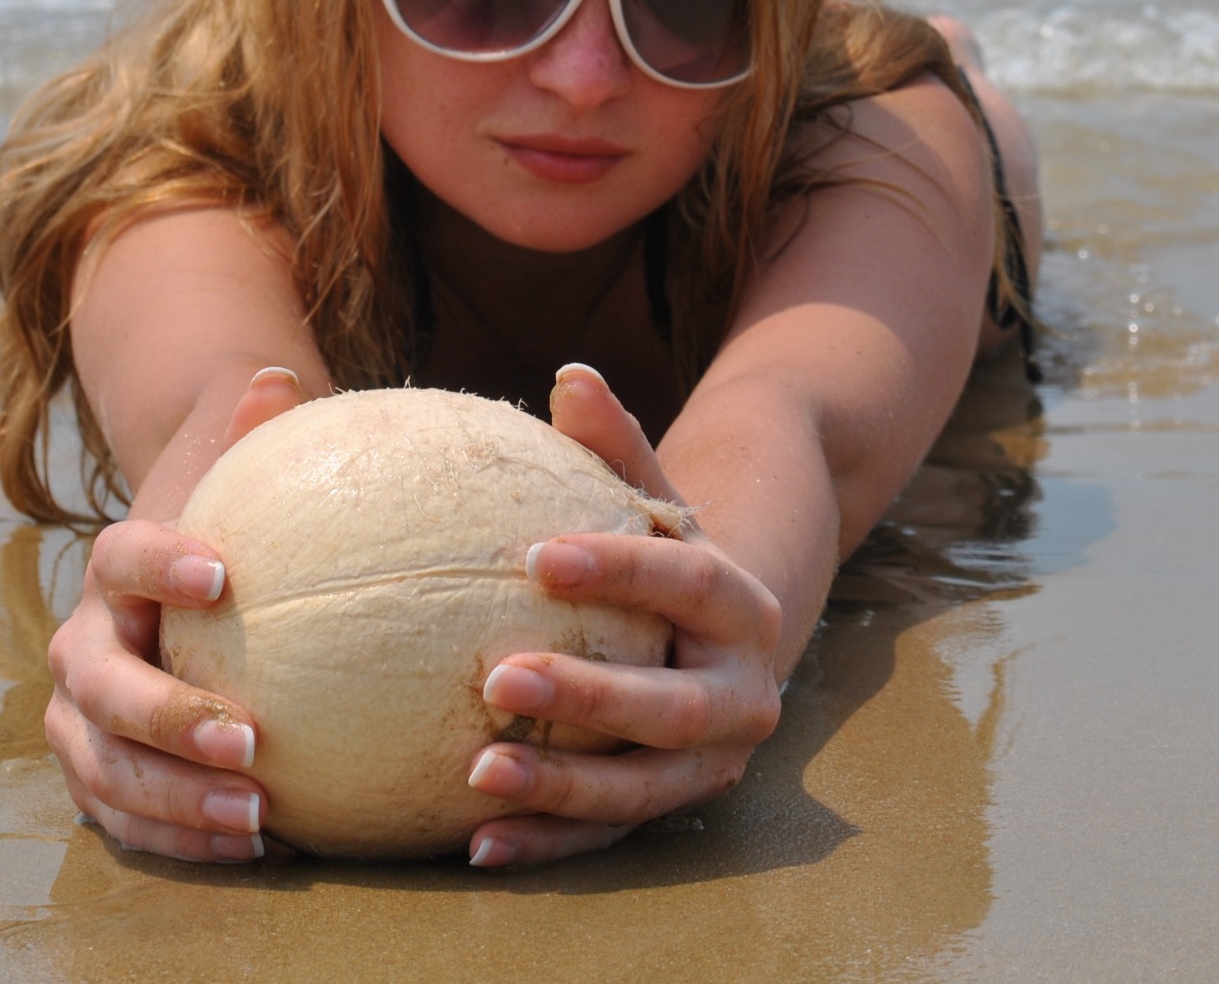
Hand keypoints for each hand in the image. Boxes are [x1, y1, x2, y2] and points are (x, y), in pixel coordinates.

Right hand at [43, 365, 306, 861]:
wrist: (182, 587)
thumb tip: (276, 378)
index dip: (162, 562)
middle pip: (102, 686)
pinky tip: (255, 848)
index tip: (224, 573)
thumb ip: (259, 433)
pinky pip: (125, 816)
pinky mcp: (100, 774)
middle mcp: (82, 645)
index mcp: (115, 569)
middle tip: (249, 737)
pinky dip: (177, 837)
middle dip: (166, 718)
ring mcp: (80, 717)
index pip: (122, 556)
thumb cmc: (233, 528)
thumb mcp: (243, 480)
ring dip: (175, 798)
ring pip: (103, 767)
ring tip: (258, 815)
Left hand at [460, 364, 784, 868]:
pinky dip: (546, 843)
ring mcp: (711, 765)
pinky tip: (476, 841)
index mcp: (742, 607)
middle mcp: (743, 694)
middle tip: (497, 676)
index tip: (538, 557)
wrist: (727, 644)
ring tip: (476, 773)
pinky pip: (608, 839)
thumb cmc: (662, 558)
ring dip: (561, 787)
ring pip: (642, 787)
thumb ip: (615, 447)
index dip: (622, 570)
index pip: (690, 583)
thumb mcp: (652, 501)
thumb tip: (569, 376)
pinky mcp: (673, 811)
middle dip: (589, 697)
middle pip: (671, 704)